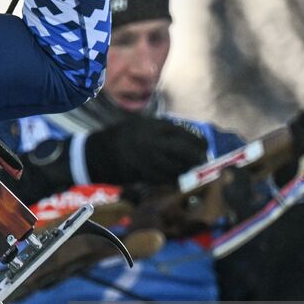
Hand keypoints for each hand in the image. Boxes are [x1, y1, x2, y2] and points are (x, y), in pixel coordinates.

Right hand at [84, 114, 206, 186]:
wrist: (100, 152)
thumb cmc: (124, 136)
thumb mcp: (143, 125)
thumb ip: (164, 131)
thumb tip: (189, 139)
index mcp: (154, 127)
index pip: (185, 134)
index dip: (198, 142)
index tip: (204, 146)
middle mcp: (153, 142)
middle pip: (185, 152)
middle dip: (197, 158)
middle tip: (202, 160)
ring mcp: (148, 159)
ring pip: (177, 168)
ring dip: (186, 170)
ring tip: (188, 169)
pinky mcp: (143, 174)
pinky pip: (165, 179)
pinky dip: (172, 179)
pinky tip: (174, 177)